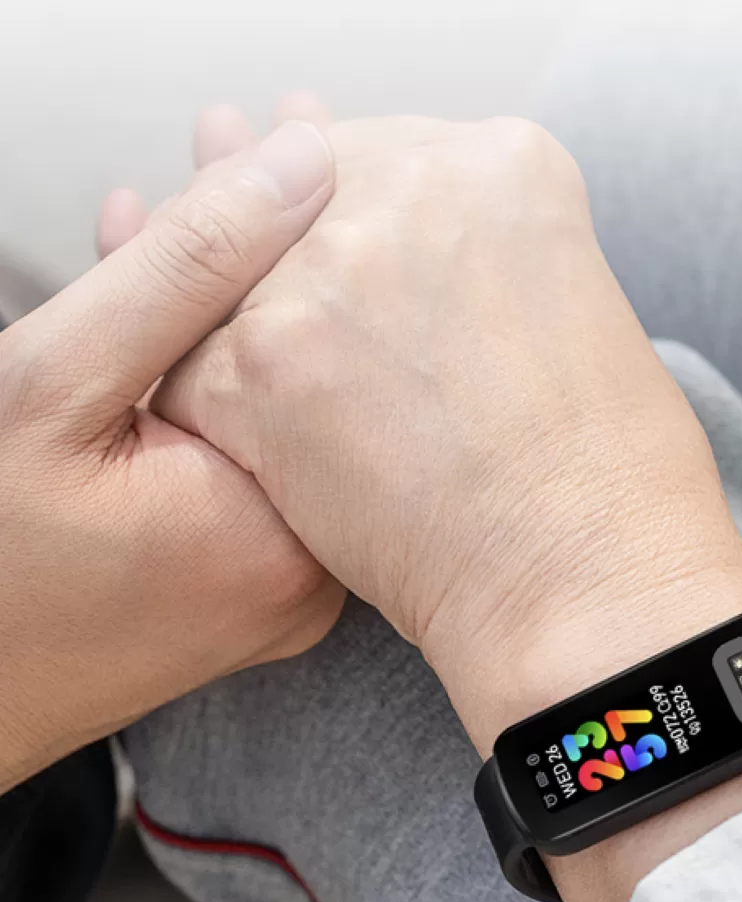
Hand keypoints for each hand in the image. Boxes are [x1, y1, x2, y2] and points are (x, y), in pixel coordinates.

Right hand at [0, 119, 343, 794]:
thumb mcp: (54, 389)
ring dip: (245, 306)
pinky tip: (183, 312)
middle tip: (250, 144)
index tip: (301, 128)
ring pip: (288, 410)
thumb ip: (181, 275)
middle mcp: (307, 567)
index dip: (319, 222)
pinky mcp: (253, 587)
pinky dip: (223, 379)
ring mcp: (284, 585)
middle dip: (278, 251)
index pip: (343, 346)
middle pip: (324, 377)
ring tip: (210, 200)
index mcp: (279, 528)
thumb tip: (294, 164)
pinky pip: (256, 458)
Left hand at [153, 113, 741, 901]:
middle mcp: (410, 186)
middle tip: (324, 351)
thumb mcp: (581, 314)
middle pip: (301, 198)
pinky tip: (275, 460)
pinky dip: (220, 413)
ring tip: (305, 417)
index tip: (365, 277)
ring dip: (250, 338)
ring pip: (235, 277)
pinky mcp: (261, 365)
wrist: (590, 591)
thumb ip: (485, 263)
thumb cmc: (615, 486)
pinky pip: (196, 364)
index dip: (367, 226)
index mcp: (507, 164)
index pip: (389, 158)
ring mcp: (328, 269)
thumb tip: (414, 285)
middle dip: (302, 268)